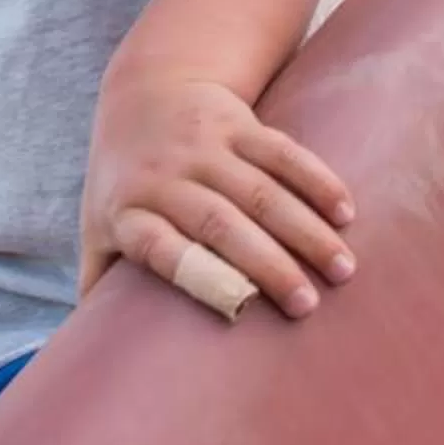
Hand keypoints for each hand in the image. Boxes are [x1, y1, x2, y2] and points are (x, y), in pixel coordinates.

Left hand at [79, 75, 354, 319]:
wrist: (145, 90)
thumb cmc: (125, 180)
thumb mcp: (97, 224)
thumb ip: (99, 281)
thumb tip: (100, 354)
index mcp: (129, 212)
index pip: (159, 247)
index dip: (196, 275)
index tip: (238, 309)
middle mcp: (165, 177)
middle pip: (220, 224)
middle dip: (267, 265)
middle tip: (307, 306)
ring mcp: (203, 146)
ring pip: (260, 191)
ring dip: (305, 230)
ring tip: (342, 269)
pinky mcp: (238, 123)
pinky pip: (282, 152)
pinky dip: (316, 180)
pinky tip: (346, 212)